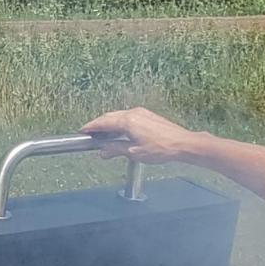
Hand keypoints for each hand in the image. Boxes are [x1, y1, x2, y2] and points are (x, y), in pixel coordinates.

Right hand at [80, 108, 201, 163]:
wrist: (182, 144)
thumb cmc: (161, 149)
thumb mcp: (134, 152)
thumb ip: (115, 150)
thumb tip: (102, 152)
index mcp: (127, 121)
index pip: (103, 122)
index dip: (91, 127)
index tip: (83, 131)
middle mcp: (133, 113)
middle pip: (110, 117)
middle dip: (99, 125)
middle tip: (90, 134)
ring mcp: (142, 113)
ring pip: (119, 116)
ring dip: (109, 124)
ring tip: (103, 135)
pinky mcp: (148, 116)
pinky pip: (128, 117)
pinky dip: (120, 123)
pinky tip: (120, 133)